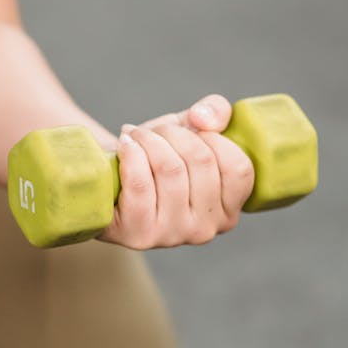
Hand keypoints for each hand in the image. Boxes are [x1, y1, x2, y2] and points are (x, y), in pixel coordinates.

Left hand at [99, 94, 254, 249]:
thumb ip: (215, 112)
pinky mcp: (138, 235)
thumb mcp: (192, 128)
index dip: (213, 137)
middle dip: (173, 133)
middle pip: (201, 162)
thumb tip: (202, 119)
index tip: (191, 130)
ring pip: (170, 169)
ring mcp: (173, 235)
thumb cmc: (157, 154)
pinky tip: (124, 145)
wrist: (109, 179)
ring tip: (135, 137)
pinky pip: (140, 185)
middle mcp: (206, 229)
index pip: (238, 168)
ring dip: (148, 139)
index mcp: (228, 209)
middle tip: (155, 132)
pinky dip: (130, 154)